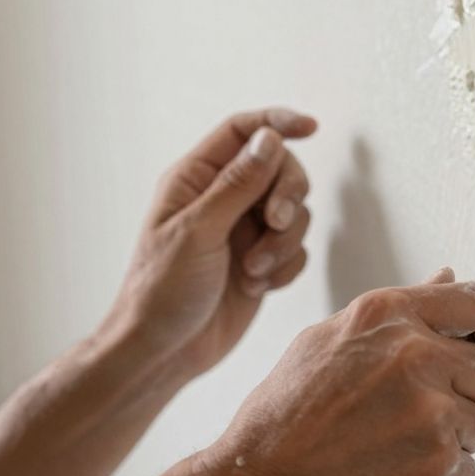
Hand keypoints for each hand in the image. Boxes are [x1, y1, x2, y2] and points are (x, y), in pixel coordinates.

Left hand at [102, 108, 316, 378]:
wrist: (164, 353)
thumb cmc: (162, 292)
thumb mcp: (198, 232)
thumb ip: (237, 184)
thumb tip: (271, 138)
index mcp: (195, 179)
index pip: (242, 130)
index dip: (278, 122)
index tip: (312, 127)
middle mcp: (222, 198)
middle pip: (280, 170)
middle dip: (287, 197)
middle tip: (276, 225)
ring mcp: (243, 231)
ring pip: (295, 212)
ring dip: (283, 243)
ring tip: (253, 273)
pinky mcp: (261, 262)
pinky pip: (296, 249)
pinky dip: (285, 268)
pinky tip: (256, 288)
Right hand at [201, 268, 474, 475]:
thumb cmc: (283, 421)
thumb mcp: (328, 340)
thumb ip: (398, 313)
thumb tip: (448, 279)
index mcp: (388, 316)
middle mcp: (415, 357)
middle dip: (469, 394)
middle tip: (424, 412)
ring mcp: (432, 413)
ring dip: (451, 440)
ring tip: (394, 446)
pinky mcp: (439, 465)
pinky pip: (469, 470)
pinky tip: (394, 473)